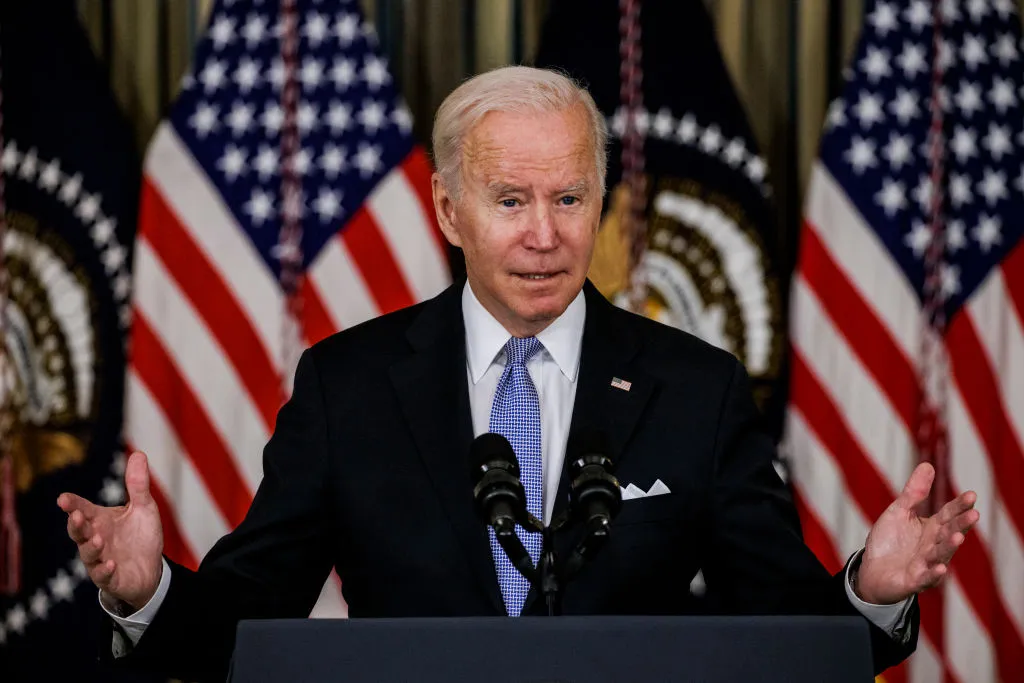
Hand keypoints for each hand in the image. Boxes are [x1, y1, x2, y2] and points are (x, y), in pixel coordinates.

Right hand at [57, 451, 163, 610]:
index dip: (72, 505)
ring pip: (88, 554)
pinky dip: (105, 570)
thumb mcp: (143, 507)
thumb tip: (138, 453)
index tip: (63, 498)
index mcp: (100, 520)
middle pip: (79, 532)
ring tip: (98, 539)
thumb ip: (138, 484)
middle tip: (77, 515)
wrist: (150, 569)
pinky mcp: (110, 578)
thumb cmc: (141, 536)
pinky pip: (103, 576)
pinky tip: (110, 563)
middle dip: (76, 524)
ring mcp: (100, 560)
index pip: (82, 509)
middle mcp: (95, 539)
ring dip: (91, 546)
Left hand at [855, 462, 978, 604]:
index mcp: (931, 528)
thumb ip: (914, 492)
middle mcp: (933, 546)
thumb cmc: (889, 541)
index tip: (971, 495)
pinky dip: (934, 573)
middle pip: (948, 533)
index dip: (959, 506)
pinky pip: (926, 577)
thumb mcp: (898, 511)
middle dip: (961, 525)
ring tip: (958, 537)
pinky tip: (941, 567)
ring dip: (949, 546)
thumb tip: (928, 465)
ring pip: (940, 554)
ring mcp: (926, 564)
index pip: (948, 514)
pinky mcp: (914, 580)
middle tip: (974, 514)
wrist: (871, 571)